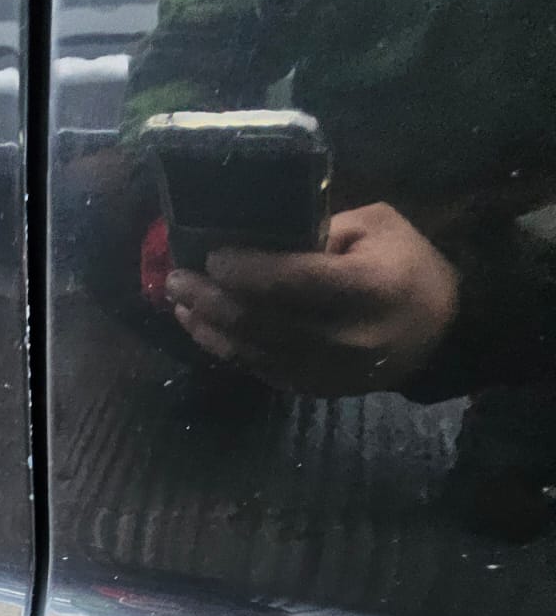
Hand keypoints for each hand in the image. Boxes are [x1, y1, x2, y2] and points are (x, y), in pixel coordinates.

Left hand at [165, 204, 459, 395]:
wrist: (440, 334)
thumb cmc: (408, 266)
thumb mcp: (377, 226)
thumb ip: (319, 229)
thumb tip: (257, 237)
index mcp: (365, 289)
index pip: (291, 282)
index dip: (245, 270)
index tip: (211, 255)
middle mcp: (341, 337)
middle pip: (259, 320)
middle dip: (208, 298)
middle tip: (175, 277)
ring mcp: (324, 370)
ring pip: (249, 350)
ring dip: (206, 325)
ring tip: (178, 301)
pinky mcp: (311, 388)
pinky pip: (257, 369)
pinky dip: (224, 347)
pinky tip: (202, 326)